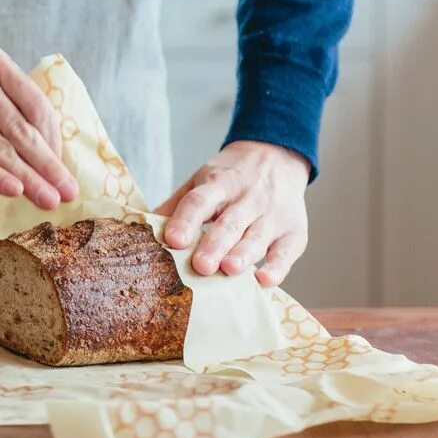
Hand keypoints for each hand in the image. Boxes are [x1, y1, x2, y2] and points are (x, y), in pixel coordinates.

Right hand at [0, 46, 78, 209]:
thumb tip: (45, 149)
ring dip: (27, 178)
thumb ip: (7, 101)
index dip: (54, 141)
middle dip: (48, 166)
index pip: (35, 105)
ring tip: (47, 200)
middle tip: (67, 192)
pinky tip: (13, 190)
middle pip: (20, 130)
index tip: (62, 169)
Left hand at [155, 140, 309, 286]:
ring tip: (229, 270)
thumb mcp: (201, 181)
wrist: (276, 156)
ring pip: (257, 236)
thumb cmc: (229, 178)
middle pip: (230, 222)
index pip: (200, 201)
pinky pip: (287, 251)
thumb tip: (142, 229)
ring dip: (244, 255)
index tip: (172, 240)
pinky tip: (264, 281)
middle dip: (215, 245)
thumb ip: (176, 205)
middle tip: (201, 266)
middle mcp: (247, 198)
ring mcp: (273, 214)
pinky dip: (278, 267)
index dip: (186, 220)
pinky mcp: (294, 232)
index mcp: (218, 184)